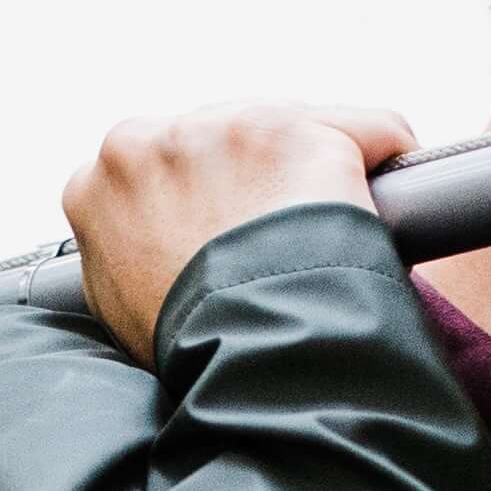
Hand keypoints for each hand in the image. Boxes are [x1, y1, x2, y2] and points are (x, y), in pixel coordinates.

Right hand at [62, 103, 415, 367]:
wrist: (238, 364)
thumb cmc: (187, 349)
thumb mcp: (118, 303)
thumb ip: (123, 250)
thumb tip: (152, 242)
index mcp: (101, 179)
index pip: (164, 163)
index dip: (208, 195)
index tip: (235, 229)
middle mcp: (151, 139)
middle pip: (227, 134)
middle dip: (259, 173)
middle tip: (285, 237)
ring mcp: (222, 128)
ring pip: (296, 126)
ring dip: (315, 168)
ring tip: (331, 228)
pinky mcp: (294, 129)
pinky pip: (372, 130)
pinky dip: (389, 158)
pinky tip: (389, 200)